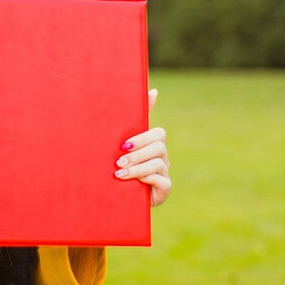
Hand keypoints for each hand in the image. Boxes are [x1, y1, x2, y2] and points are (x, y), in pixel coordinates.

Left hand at [116, 89, 170, 206]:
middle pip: (158, 146)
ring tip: (120, 173)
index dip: (143, 136)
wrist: (120, 194)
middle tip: (118, 161)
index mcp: (152, 144)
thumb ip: (134, 120)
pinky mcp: (165, 188)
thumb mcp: (123, 144)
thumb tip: (154, 90)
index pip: (157, 133)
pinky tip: (133, 183)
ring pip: (158, 163)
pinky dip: (146, 179)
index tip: (124, 144)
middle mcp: (162, 156)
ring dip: (137, 167)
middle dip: (137, 153)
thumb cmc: (122, 165)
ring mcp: (165, 171)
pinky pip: (161, 180)